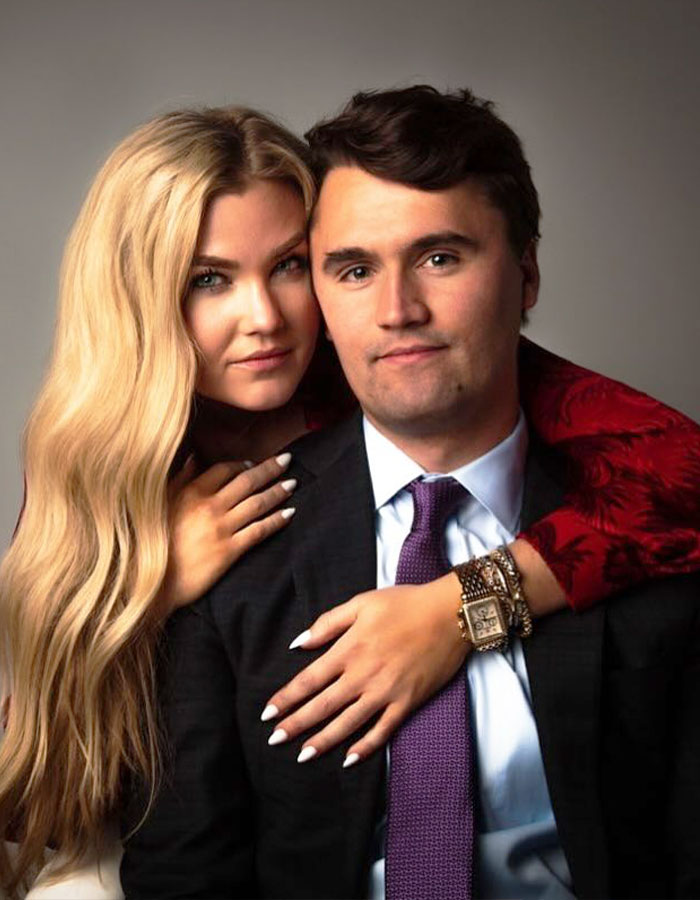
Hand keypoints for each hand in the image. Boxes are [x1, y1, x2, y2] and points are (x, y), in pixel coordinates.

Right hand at [156, 453, 296, 617]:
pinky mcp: (229, 551)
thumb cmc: (154, 543)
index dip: (242, 465)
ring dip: (278, 491)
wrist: (153, 582)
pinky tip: (289, 513)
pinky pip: (259, 530)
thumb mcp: (161, 505)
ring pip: (257, 504)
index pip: (224, 469)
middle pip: (247, 481)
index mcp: (192, 493)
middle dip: (270, 469)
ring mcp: (221, 529)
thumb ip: (180, 479)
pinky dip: (277, 520)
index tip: (253, 464)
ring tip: (292, 484)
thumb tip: (193, 457)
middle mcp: (209, 507)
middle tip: (287, 461)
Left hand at [261, 574, 469, 766]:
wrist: (450, 614)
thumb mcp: (361, 603)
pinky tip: (349, 759)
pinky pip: (383, 731)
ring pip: (347, 724)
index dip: (286, 699)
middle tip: (274, 741)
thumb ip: (327, 623)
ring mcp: (386, 692)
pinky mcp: (407, 702)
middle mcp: (363, 675)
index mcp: (349, 649)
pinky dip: (365, 747)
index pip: (308, 680)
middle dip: (295, 725)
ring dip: (323, 741)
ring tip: (303, 756)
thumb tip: (298, 643)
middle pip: (322, 706)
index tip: (267, 714)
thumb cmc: (404, 603)